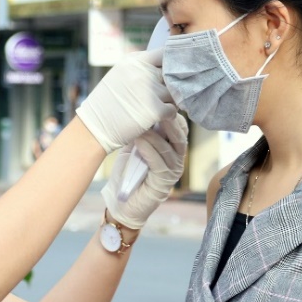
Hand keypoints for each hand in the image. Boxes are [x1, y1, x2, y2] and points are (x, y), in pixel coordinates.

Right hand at [76, 49, 175, 153]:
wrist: (95, 127)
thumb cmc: (107, 102)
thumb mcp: (119, 75)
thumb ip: (140, 67)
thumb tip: (165, 64)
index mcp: (134, 61)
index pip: (164, 53)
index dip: (170, 63)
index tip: (169, 74)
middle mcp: (143, 72)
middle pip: (171, 74)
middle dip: (170, 85)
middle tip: (162, 96)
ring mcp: (149, 90)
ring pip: (174, 93)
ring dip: (169, 101)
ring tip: (156, 108)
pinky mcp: (155, 109)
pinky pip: (173, 110)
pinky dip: (168, 115)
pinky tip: (158, 118)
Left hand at [101, 115, 187, 229]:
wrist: (122, 203)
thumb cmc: (128, 171)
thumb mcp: (135, 145)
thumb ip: (143, 130)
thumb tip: (139, 105)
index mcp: (174, 148)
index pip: (180, 126)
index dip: (171, 112)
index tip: (159, 98)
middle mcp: (177, 159)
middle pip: (179, 135)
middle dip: (168, 119)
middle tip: (156, 106)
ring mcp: (172, 172)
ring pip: (169, 147)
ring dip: (154, 133)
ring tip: (143, 120)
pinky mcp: (163, 183)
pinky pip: (158, 162)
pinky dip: (149, 149)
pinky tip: (139, 139)